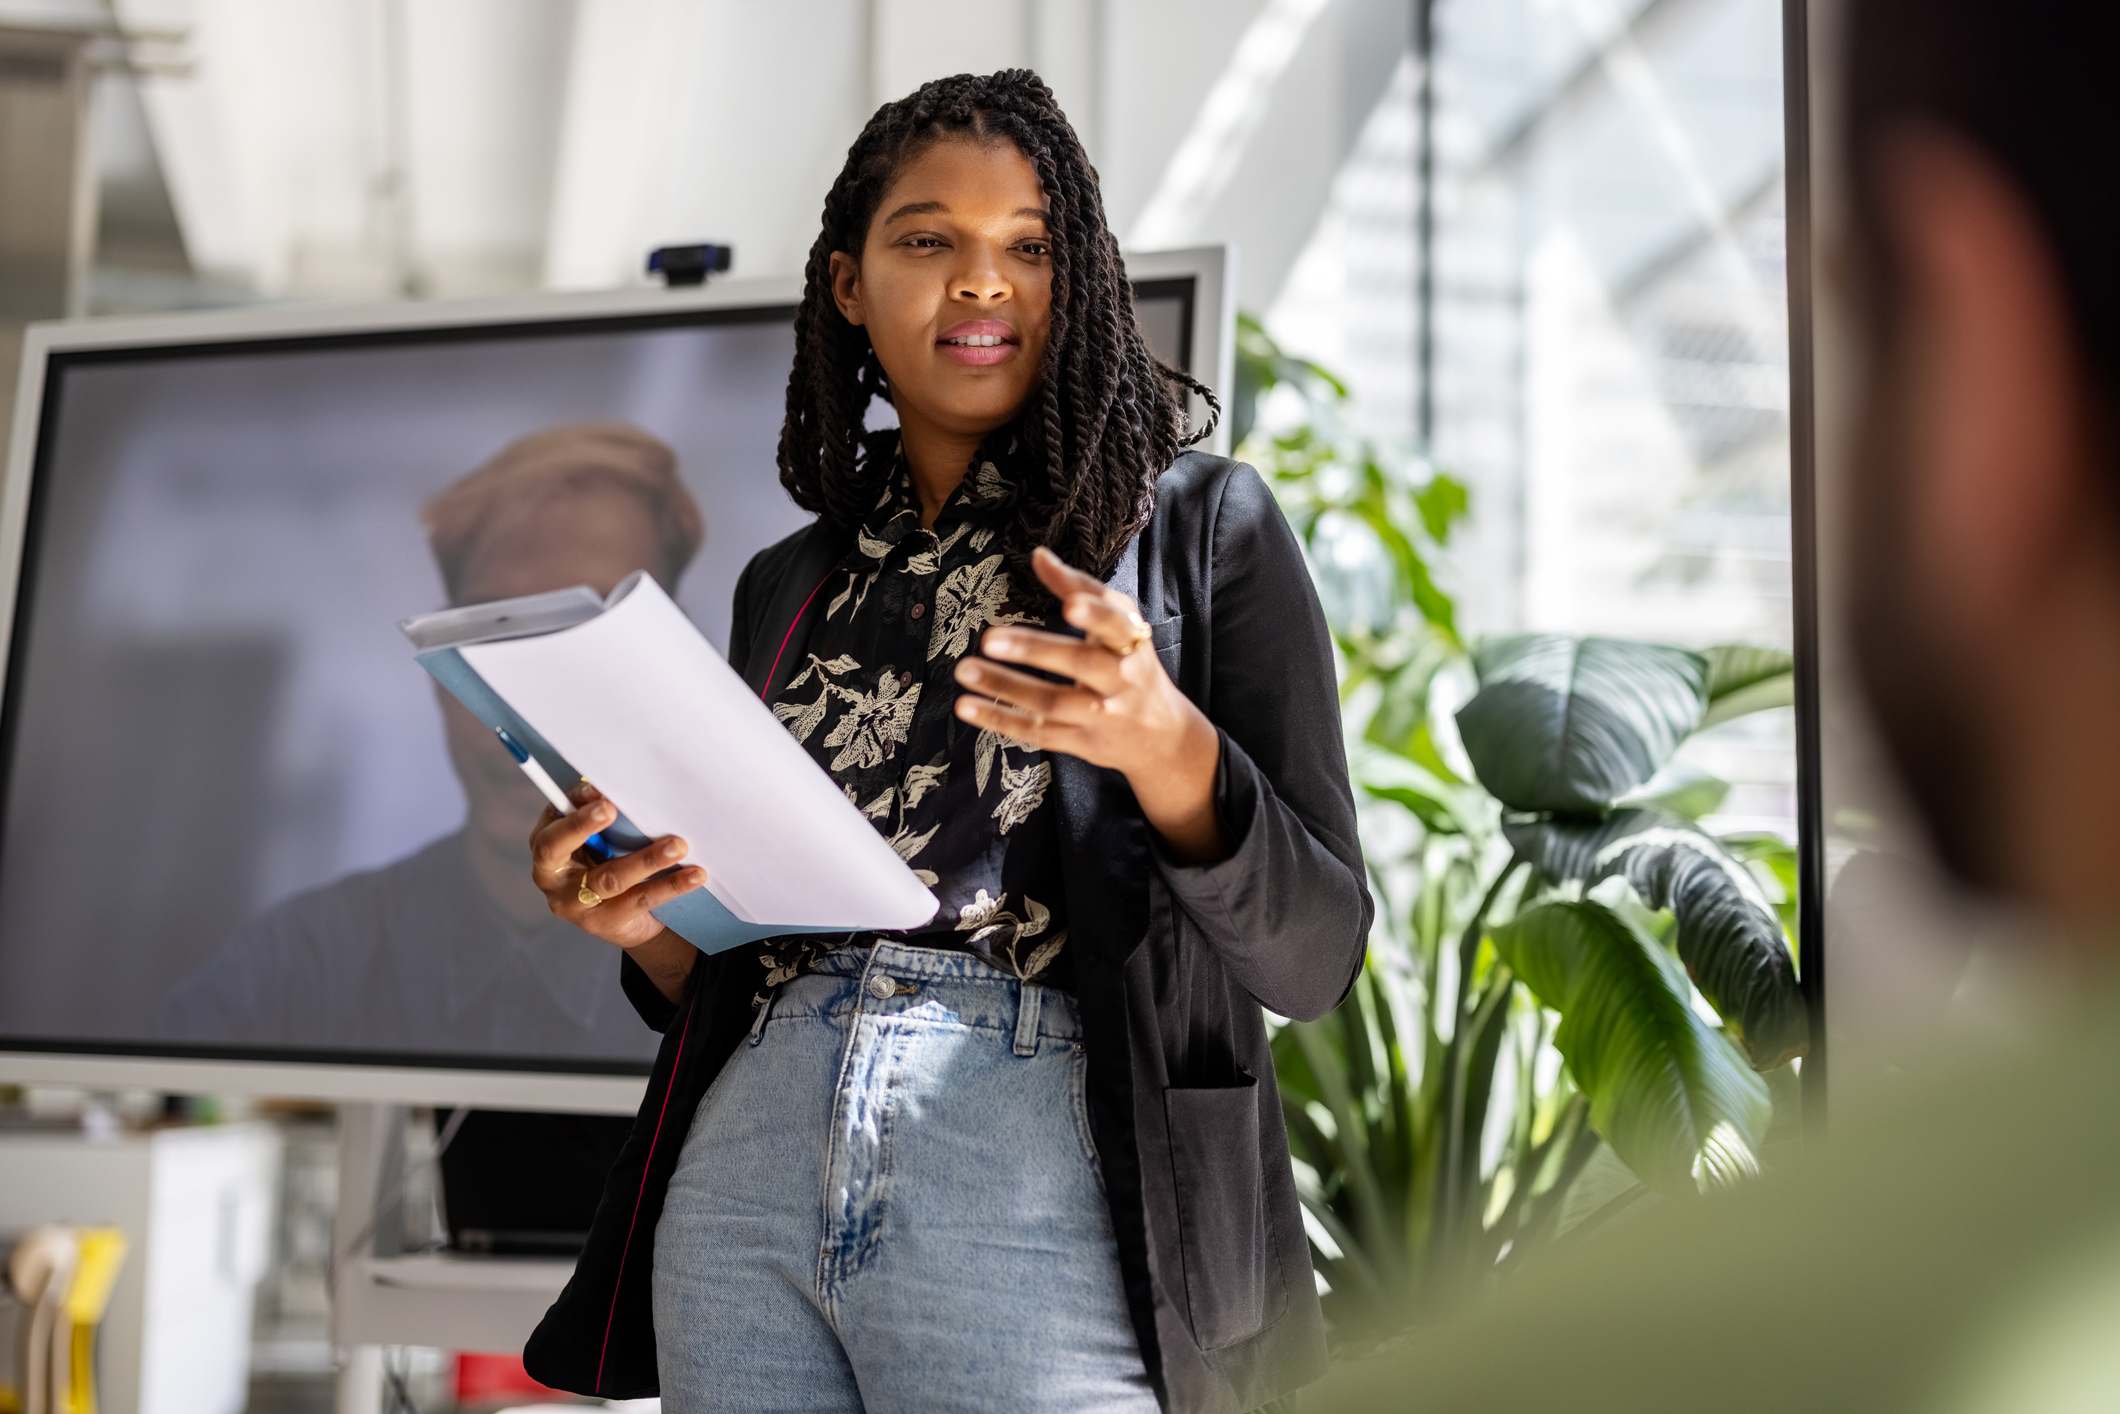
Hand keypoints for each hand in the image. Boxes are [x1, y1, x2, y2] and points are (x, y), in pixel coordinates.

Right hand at [529, 782, 709, 951]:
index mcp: (546, 846)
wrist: (626, 918)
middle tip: (611, 808)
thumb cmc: (608, 860)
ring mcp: (575, 904)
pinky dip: (671, 885)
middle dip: (581, 826)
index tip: (597, 790)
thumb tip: (617, 786)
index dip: (570, 805)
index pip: (549, 820)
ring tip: (678, 845)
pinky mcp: (606, 922)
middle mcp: (551, 877)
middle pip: (556, 848)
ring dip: (647, 859)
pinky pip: (640, 899)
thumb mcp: (600, 838)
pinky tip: (695, 875)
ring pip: (610, 878)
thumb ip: (602, 814)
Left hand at [951, 544, 1210, 781]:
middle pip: (1079, 664)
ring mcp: (1100, 715)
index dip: (1095, 615)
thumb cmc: (1132, 665)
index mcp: (1130, 642)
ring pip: (1051, 702)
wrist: (1161, 735)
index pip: (1115, 625)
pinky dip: (1000, 719)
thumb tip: (1039, 555)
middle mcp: (1119, 680)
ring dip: (1005, 686)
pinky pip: (1037, 732)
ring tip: (965, 668)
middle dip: (1034, 650)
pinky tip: (965, 705)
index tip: (1070, 604)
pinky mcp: (1080, 742)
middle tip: (989, 638)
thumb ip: (1081, 588)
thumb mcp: (1119, 625)